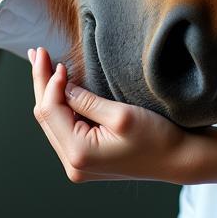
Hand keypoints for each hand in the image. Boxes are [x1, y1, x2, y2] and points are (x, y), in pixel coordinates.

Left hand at [28, 47, 190, 184]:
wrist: (178, 159)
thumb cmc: (157, 138)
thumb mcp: (121, 114)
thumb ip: (86, 100)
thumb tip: (61, 84)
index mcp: (79, 153)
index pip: (50, 111)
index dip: (50, 82)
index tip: (58, 59)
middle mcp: (73, 163)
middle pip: (46, 116)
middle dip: (41, 83)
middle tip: (37, 53)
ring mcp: (79, 164)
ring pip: (52, 122)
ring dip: (48, 93)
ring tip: (42, 66)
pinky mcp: (87, 159)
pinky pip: (64, 128)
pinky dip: (60, 106)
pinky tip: (58, 88)